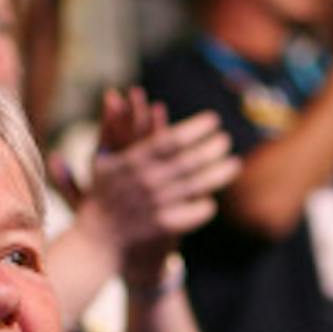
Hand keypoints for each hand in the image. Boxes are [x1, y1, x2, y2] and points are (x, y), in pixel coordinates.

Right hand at [80, 90, 235, 280]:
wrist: (97, 239)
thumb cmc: (101, 193)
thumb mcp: (100, 157)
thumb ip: (110, 125)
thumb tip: (113, 92)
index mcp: (133, 161)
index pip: (171, 139)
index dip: (196, 128)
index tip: (214, 119)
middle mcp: (147, 181)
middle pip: (190, 161)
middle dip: (212, 148)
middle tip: (226, 139)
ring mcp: (157, 205)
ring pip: (197, 186)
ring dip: (219, 174)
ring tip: (234, 164)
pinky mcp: (164, 227)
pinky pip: (194, 214)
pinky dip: (206, 205)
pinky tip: (214, 197)